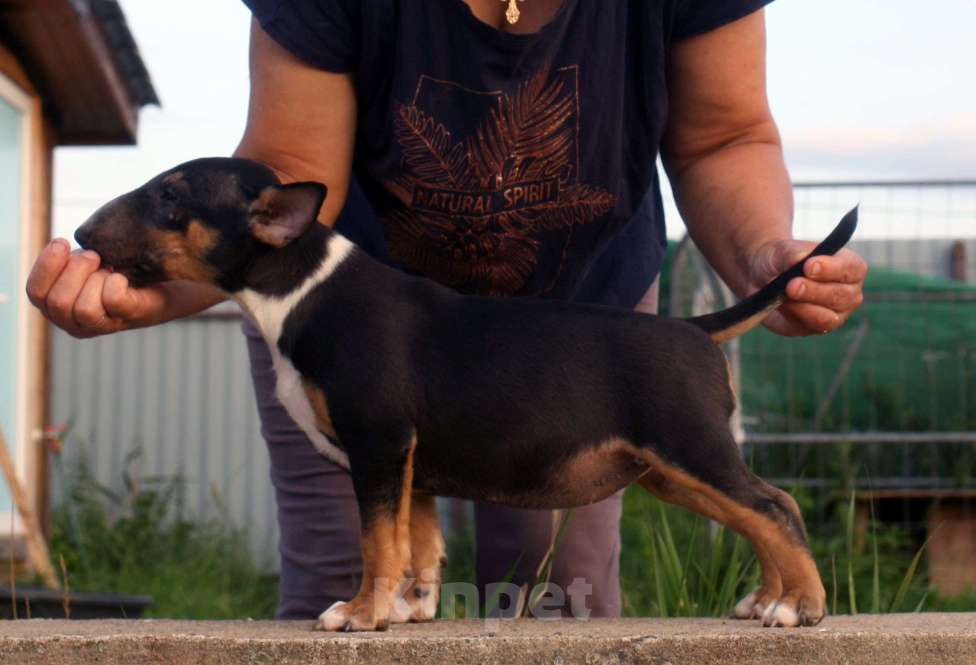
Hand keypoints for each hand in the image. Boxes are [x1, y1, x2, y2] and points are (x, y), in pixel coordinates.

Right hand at [26, 238, 170, 337]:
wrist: (162, 280)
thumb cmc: (116, 270)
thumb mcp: (84, 264)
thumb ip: (66, 261)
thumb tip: (60, 246)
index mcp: (56, 309)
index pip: (35, 293)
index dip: (46, 266)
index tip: (63, 242)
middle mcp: (75, 323)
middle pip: (58, 302)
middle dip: (75, 270)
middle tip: (95, 256)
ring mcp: (103, 326)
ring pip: (83, 308)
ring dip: (96, 278)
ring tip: (109, 267)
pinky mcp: (129, 318)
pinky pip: (112, 300)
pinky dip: (116, 282)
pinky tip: (122, 276)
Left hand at [748, 239, 867, 336]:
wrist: (762, 279)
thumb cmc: (780, 260)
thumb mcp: (781, 250)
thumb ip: (792, 254)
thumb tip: (798, 260)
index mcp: (849, 266)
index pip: (852, 268)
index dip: (832, 268)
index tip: (808, 266)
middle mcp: (849, 292)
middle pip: (841, 296)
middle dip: (814, 290)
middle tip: (792, 285)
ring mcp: (836, 313)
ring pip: (828, 317)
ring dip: (804, 306)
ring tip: (785, 294)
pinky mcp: (817, 329)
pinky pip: (811, 327)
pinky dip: (795, 316)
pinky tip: (782, 305)